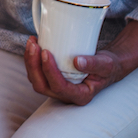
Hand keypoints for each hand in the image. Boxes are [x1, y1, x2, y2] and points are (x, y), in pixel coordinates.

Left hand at [23, 21, 137, 106]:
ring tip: (32, 42)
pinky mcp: (52, 80)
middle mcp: (66, 95)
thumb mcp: (106, 64)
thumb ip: (94, 64)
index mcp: (80, 96)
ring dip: (30, 61)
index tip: (46, 52)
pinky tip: (34, 44)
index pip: (59, 87)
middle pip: (42, 86)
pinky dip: (32, 59)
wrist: (106, 65)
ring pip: (36, 80)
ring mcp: (57, 88)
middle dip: (34, 65)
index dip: (50, 71)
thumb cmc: (108, 66)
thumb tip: (77, 62)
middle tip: (34, 45)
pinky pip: (37, 73)